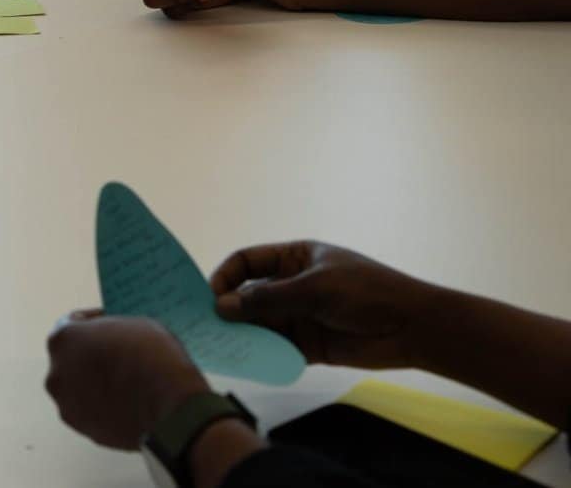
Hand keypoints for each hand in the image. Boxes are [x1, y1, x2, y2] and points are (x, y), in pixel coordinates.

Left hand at [45, 309, 209, 449]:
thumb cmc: (155, 361)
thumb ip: (113, 330)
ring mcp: (67, 404)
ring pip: (78, 388)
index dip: (92, 323)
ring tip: (123, 381)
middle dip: (90, 354)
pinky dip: (102, 406)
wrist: (171, 411)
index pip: (71, 324)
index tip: (105, 324)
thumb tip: (114, 339)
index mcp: (64, 339)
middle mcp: (57, 372)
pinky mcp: (83, 428)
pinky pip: (90, 411)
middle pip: (71, 358)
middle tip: (115, 353)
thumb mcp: (137, 325)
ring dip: (94, 383)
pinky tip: (125, 402)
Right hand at [210, 240, 441, 368]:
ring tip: (223, 347)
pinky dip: (261, 354)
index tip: (209, 296)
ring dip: (242, 334)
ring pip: (259, 324)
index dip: (226, 276)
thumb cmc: (368, 293)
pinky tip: (248, 361)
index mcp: (294, 258)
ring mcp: (298, 315)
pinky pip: (275, 348)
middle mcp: (292, 285)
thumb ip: (268, 299)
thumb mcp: (315, 289)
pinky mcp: (306, 345)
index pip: (247, 261)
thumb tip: (221, 306)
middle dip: (228, 309)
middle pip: (248, 295)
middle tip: (207, 327)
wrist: (412, 328)